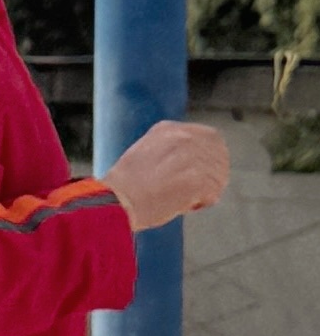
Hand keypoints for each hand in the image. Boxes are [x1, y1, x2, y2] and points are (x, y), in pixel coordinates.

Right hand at [107, 117, 232, 231]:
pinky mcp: (197, 179)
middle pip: (219, 156)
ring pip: (218, 177)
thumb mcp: (146, 151)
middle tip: (200, 191)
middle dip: (215, 174)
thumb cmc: (126, 186)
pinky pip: (213, 193)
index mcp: (169, 129)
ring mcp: (191, 158)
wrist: (116, 201)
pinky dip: (202, 203)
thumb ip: (170, 148)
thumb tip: (195, 160)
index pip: (211, 137)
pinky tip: (184, 205)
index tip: (210, 171)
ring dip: (207, 191)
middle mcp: (183, 138)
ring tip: (184, 199)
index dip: (215, 156)